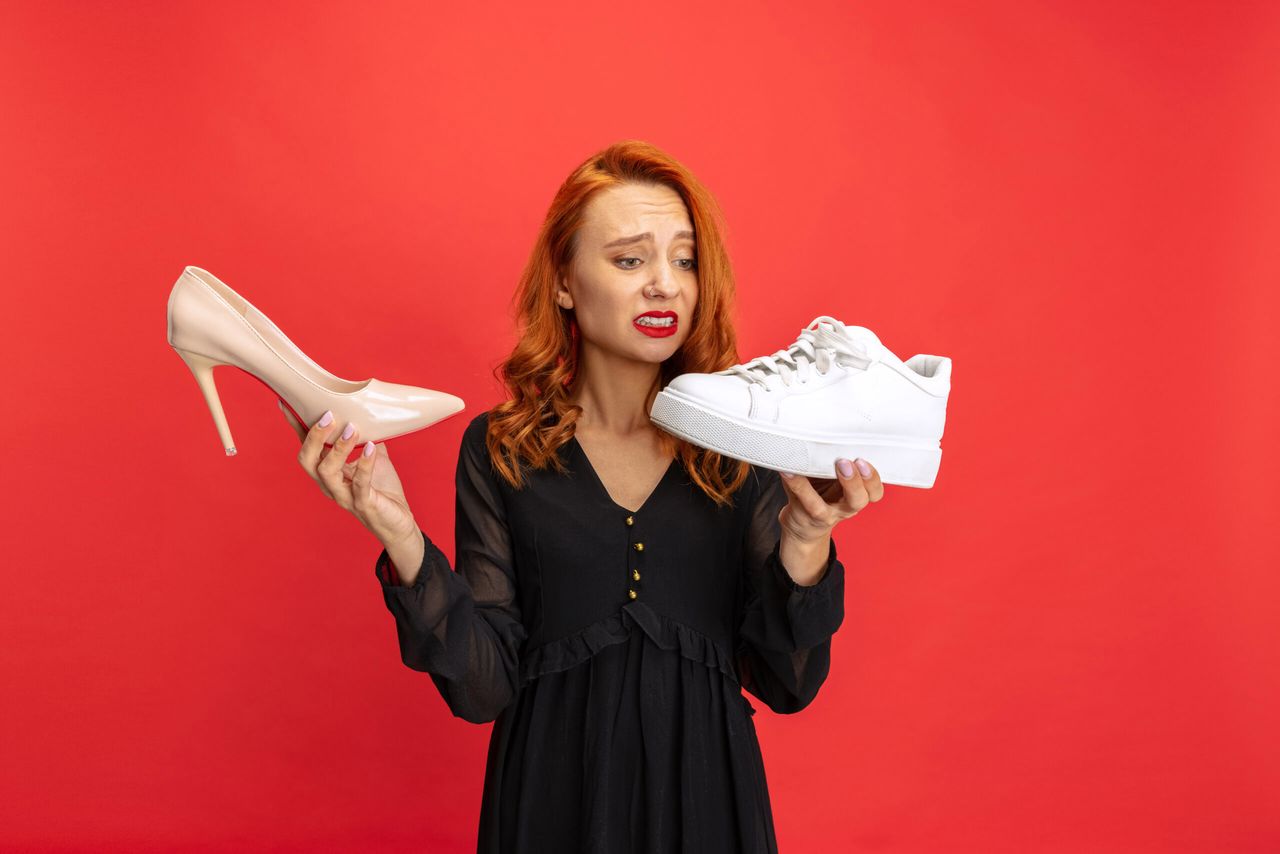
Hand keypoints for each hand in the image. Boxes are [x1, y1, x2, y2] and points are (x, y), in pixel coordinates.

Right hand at [283, 400, 419, 548]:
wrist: (397, 522)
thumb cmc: (382, 489)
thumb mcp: (373, 457)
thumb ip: (367, 435)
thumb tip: (368, 408)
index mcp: (327, 472)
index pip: (306, 447)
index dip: (296, 426)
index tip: (286, 403)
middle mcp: (329, 485)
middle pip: (307, 461)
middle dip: (314, 438)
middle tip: (328, 416)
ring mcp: (344, 496)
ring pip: (327, 472)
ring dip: (338, 449)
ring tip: (351, 429)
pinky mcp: (363, 504)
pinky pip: (360, 483)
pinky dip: (365, 464)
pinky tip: (371, 447)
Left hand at [777, 457, 884, 542]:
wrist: (801, 524)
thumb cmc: (817, 494)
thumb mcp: (828, 477)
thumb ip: (831, 459)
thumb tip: (825, 428)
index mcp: (856, 493)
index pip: (875, 489)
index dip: (874, 475)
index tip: (865, 457)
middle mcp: (847, 505)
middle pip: (864, 497)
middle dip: (861, 479)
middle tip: (849, 462)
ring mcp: (830, 512)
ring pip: (839, 502)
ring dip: (841, 482)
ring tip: (836, 464)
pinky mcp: (810, 514)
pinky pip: (806, 499)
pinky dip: (798, 483)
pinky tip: (789, 471)